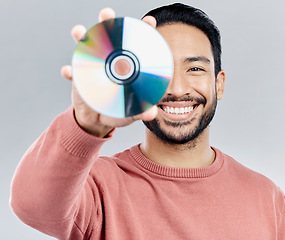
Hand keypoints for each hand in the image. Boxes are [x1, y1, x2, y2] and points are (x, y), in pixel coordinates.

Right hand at [61, 8, 157, 137]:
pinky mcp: (79, 78)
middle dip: (108, 22)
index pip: (136, 45)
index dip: (143, 31)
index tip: (149, 22)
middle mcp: (110, 61)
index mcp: (127, 66)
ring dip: (82, 37)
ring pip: (87, 47)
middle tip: (107, 14)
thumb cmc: (118, 111)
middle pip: (110, 37)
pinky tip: (68, 71)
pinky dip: (70, 72)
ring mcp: (93, 67)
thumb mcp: (131, 111)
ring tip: (78, 31)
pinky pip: (73, 73)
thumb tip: (152, 113)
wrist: (97, 119)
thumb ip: (142, 111)